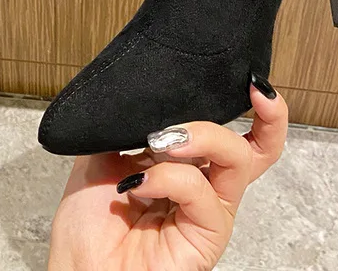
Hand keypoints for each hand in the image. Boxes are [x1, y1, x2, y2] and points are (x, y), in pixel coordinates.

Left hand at [47, 84, 287, 270]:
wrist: (76, 267)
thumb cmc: (87, 222)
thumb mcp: (103, 150)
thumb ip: (131, 123)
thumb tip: (149, 92)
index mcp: (184, 164)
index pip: (237, 135)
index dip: (261, 112)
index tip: (253, 83)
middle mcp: (203, 186)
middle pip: (255, 148)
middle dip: (257, 117)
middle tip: (228, 101)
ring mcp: (207, 212)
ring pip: (237, 160)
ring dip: (202, 136)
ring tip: (162, 141)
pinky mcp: (206, 239)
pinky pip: (202, 194)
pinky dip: (169, 177)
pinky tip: (139, 182)